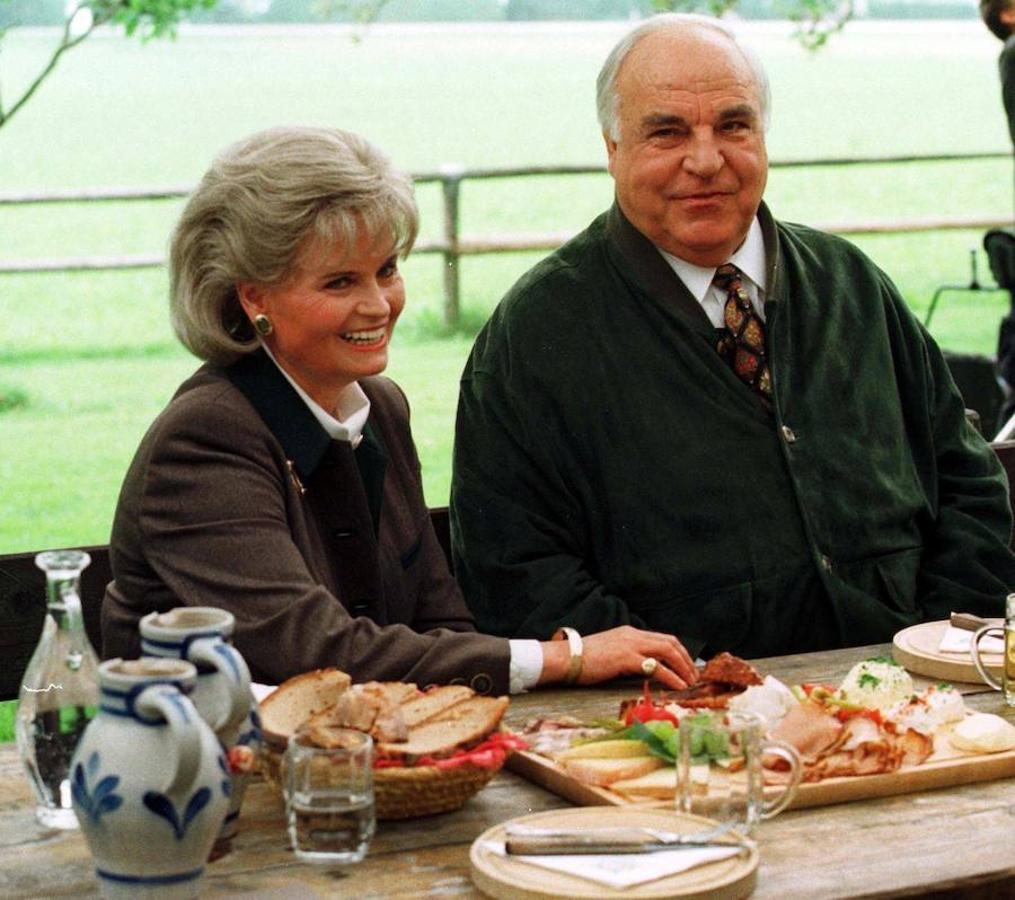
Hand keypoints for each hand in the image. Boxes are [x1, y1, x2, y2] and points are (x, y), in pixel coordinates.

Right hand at [538, 626, 696, 688]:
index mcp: (630, 633)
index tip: (687, 667)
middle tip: (693, 676)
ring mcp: (630, 645)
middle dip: (686, 660)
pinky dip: (671, 677)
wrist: (566, 658)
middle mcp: (633, 635)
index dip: (679, 652)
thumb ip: (628, 657)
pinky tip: (677, 686)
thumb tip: (643, 670)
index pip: (663, 638)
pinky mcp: (626, 658)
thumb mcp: (610, 653)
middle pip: (670, 642)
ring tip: (690, 683)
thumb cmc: (584, 660)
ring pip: (667, 651)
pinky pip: (656, 667)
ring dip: (683, 668)